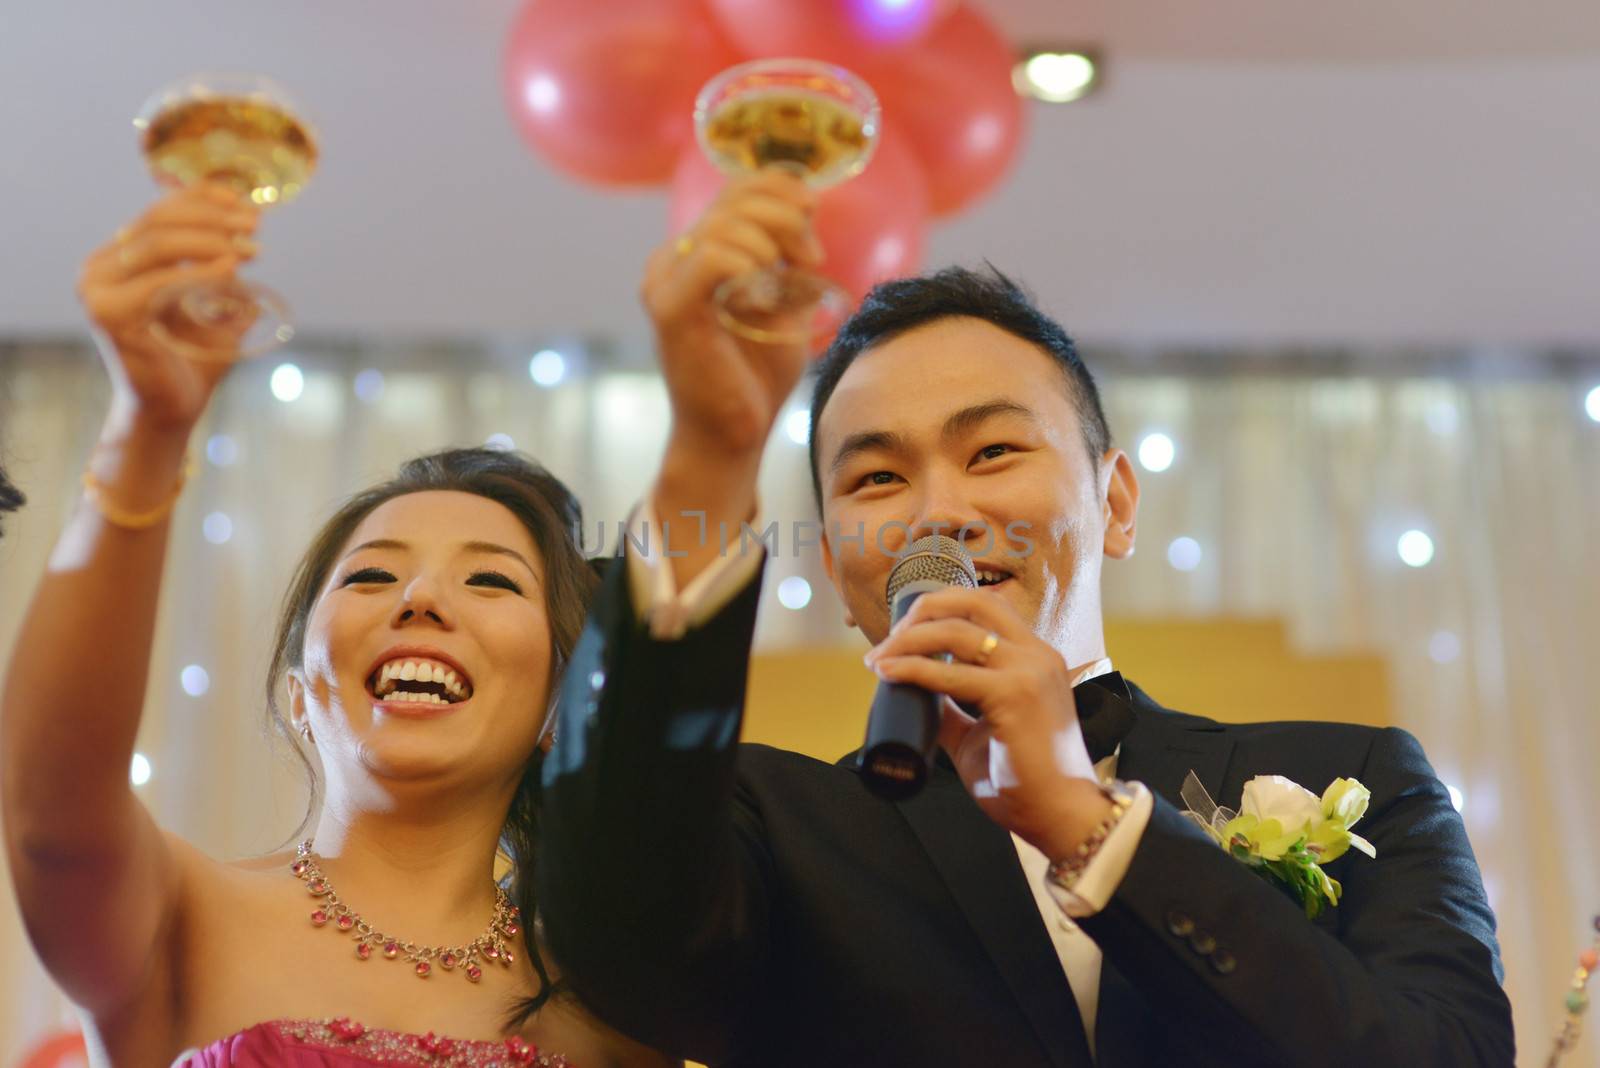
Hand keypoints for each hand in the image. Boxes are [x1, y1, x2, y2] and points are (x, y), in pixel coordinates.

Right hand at [77, 183, 259, 432]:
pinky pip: (158, 282)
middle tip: (254, 227)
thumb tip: (253, 221)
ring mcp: (98, 290)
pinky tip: (230, 269)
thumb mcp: (217, 301)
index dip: (202, 199)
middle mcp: (101, 268)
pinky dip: (198, 272)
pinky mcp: (108, 315)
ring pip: (157, 244)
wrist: (174, 409)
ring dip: (210, 240)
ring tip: (250, 247)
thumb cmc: (196, 357)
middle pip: (158, 221)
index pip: (160, 211)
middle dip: (212, 219)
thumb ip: (227, 265)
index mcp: (119, 258)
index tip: (245, 203)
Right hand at [643, 170, 822, 462]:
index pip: (733, 191)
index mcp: (694, 254)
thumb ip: (786, 257)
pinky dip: (747, 264)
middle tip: (812, 257)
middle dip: (785, 216)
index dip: (778, 187)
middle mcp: (671, 261)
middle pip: (731, 200)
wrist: (732, 437)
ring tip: (794, 275)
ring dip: (772, 240)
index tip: (813, 211)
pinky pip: (710, 258)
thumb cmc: (755, 377)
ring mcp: (664, 282)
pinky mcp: (669, 308)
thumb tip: (806, 205)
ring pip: (723, 225)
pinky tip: (763, 292)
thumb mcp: (783, 302)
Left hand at [864, 588, 1113, 857]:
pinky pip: (950, 674)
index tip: (903, 632)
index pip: (986, 607)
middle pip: (973, 601)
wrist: (1062, 817)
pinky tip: (889, 673)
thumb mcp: (981, 732)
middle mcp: (1037, 655)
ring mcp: (1029, 671)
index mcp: (1035, 658)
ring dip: (909, 639)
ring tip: (879, 659)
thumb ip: (954, 708)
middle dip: (923, 610)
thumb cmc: (1026, 782)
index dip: (941, 609)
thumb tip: (916, 691)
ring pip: (956, 631)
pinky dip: (913, 668)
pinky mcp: (1015, 695)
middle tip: (889, 639)